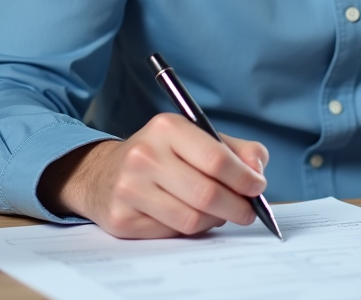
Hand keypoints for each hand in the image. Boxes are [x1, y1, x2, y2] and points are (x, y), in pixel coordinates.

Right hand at [37, 112, 269, 238]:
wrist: (103, 173)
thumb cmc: (161, 154)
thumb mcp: (196, 138)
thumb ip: (236, 149)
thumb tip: (257, 170)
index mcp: (167, 128)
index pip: (216, 158)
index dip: (244, 178)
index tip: (258, 187)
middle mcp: (144, 155)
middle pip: (206, 194)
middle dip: (237, 206)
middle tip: (249, 211)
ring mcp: (129, 189)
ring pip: (192, 219)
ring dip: (215, 219)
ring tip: (219, 212)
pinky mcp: (122, 219)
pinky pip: (172, 233)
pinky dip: (190, 228)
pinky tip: (189, 215)